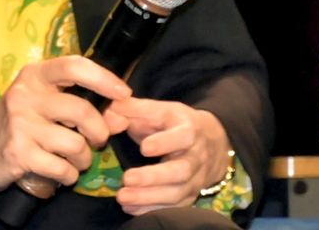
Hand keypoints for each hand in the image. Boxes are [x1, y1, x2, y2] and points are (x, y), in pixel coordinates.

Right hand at [0, 55, 129, 192]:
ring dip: (83, 159)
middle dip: (99, 131)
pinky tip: (61, 172)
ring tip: (74, 160)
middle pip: (82, 111)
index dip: (104, 79)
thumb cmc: (19, 123)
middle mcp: (26, 94)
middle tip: (97, 140)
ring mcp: (20, 124)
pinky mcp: (19, 153)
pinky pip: (63, 168)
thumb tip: (122, 116)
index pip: (74, 66)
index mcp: (35, 75)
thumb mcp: (45, 105)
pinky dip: (69, 175)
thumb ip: (82, 106)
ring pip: (76, 144)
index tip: (124, 93)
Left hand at [101, 98, 229, 214]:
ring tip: (122, 197)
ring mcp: (196, 179)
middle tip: (127, 179)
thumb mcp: (159, 110)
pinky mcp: (190, 196)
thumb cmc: (175, 124)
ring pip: (177, 193)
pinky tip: (130, 208)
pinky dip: (151, 209)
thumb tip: (108, 113)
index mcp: (189, 129)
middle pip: (181, 171)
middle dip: (153, 177)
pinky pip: (173, 207)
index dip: (165, 143)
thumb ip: (132, 109)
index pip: (183, 137)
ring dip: (148, 198)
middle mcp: (196, 157)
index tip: (143, 148)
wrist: (210, 142)